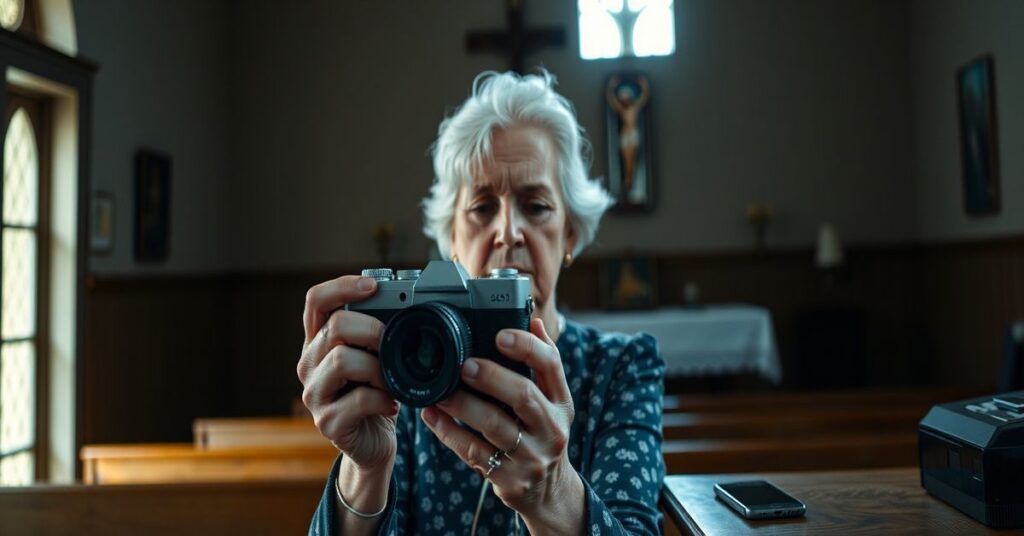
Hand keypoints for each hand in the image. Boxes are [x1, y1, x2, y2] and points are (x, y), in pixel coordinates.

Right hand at [298, 275, 398, 472]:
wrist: (373, 443)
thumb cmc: (376, 394)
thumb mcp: (375, 358)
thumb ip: (377, 334)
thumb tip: (406, 305)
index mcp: (318, 342)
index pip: (315, 301)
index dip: (342, 286)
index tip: (373, 285)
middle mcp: (309, 364)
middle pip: (334, 327)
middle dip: (372, 330)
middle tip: (392, 344)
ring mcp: (313, 394)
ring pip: (342, 361)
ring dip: (378, 368)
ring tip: (391, 380)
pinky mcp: (327, 422)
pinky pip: (358, 400)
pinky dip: (383, 399)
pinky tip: (391, 403)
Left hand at [420, 318, 583, 533]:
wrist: (547, 492)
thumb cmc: (541, 434)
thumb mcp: (552, 402)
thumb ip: (541, 365)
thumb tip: (531, 321)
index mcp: (561, 402)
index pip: (551, 366)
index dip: (527, 347)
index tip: (500, 335)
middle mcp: (551, 428)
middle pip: (523, 396)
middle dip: (491, 377)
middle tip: (463, 365)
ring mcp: (531, 456)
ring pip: (493, 426)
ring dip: (462, 405)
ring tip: (440, 392)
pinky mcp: (509, 478)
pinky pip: (473, 452)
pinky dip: (448, 432)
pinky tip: (431, 417)